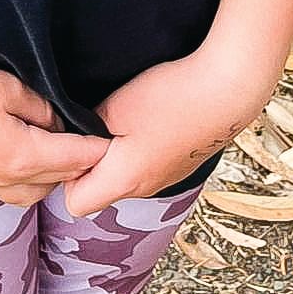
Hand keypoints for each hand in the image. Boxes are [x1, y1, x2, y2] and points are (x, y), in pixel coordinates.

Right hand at [0, 34, 109, 207]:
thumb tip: (57, 123)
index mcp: (22, 158)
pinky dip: (15, 184)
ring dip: (45, 178)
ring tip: (51, 152)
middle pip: (54, 183)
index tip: (115, 140)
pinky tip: (13, 163)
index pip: (74, 160)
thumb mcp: (6, 86)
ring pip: (27, 195)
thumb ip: (41, 108)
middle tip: (84, 142)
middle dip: (74, 166)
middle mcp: (4, 182)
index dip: (97, 149)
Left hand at [60, 42, 280, 216]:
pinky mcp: (179, 165)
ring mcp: (164, 179)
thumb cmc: (170, 98)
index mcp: (123, 182)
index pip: (74, 203)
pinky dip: (137, 148)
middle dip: (89, 162)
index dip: (66, 173)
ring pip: (122, 177)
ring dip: (115, 153)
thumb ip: (86, 128)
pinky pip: (145, 166)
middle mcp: (144, 190)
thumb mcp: (115, 107)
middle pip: (99, 190)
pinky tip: (148, 118)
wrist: (226, 90)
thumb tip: (73, 138)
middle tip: (95, 123)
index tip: (74, 141)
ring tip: (124, 118)